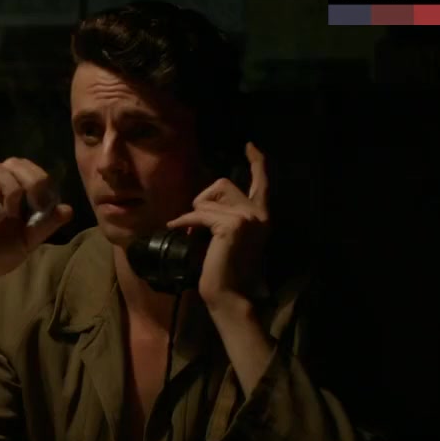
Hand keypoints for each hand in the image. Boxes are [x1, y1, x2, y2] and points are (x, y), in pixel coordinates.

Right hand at [0, 157, 72, 298]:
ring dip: (13, 191)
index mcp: (3, 192)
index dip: (39, 177)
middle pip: (11, 162)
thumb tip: (68, 209)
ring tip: (14, 215)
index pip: (22, 166)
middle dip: (31, 179)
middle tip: (37, 204)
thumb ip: (45, 225)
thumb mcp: (27, 241)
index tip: (47, 202)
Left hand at [166, 142, 269, 311]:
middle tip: (197, 224)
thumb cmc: (223, 268)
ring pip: (208, 198)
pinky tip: (178, 229)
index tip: (250, 146)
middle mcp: (259, 213)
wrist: (228, 294)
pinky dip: (185, 221)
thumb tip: (204, 199)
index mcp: (261, 216)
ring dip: (195, 213)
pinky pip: (199, 213)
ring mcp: (248, 218)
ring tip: (194, 234)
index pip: (261, 182)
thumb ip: (225, 214)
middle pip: (223, 183)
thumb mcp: (227, 235)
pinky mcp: (232, 225)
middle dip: (203, 199)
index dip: (256, 162)